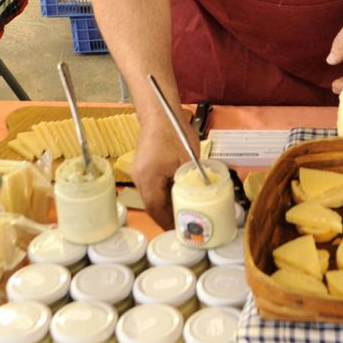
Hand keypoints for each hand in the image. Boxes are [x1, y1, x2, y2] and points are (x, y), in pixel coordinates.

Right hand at [134, 115, 196, 230]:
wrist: (160, 112)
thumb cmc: (175, 133)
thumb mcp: (189, 158)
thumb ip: (193, 178)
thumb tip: (203, 195)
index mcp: (149, 178)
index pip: (156, 208)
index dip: (167, 222)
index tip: (180, 230)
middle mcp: (139, 178)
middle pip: (152, 205)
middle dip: (167, 216)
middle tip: (183, 223)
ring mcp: (139, 172)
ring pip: (151, 196)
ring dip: (165, 205)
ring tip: (182, 211)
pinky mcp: (142, 167)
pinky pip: (151, 187)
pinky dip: (162, 194)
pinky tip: (176, 194)